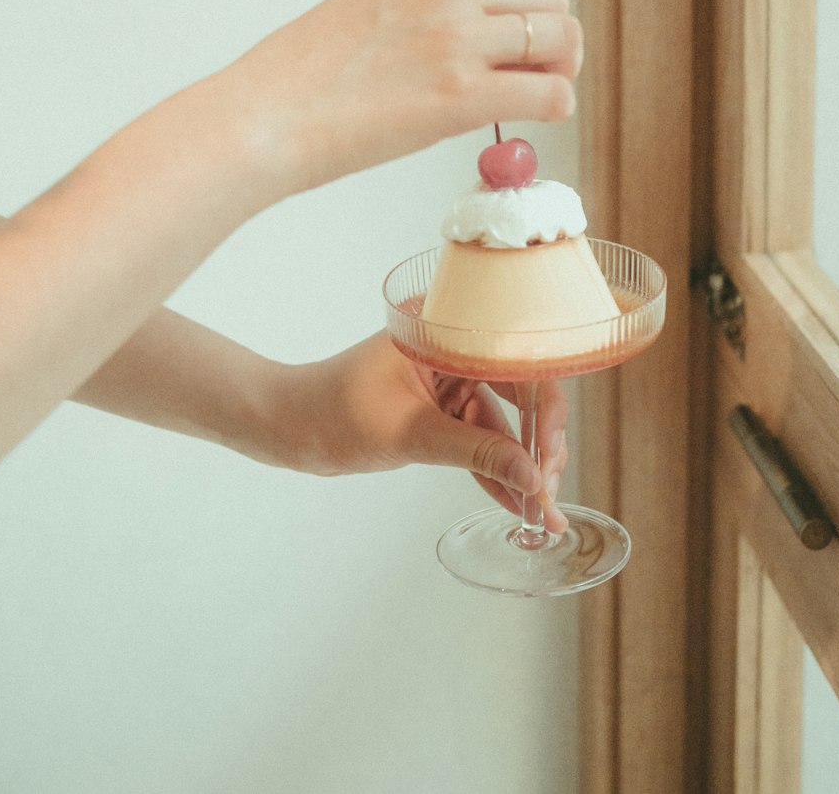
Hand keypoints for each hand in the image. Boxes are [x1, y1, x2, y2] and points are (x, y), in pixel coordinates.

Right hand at [223, 0, 582, 199]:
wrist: (262, 119)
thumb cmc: (303, 80)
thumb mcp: (371, 9)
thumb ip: (427, 13)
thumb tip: (482, 48)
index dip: (516, 24)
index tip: (504, 57)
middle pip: (550, 3)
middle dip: (554, 42)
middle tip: (538, 79)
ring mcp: (457, 35)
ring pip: (562, 41)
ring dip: (559, 72)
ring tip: (535, 100)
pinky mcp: (463, 92)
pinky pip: (553, 92)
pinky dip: (557, 107)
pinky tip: (535, 121)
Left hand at [270, 332, 570, 532]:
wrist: (288, 427)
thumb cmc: (333, 411)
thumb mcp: (410, 434)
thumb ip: (475, 453)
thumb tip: (532, 477)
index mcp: (446, 329)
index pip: (516, 362)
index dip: (543, 409)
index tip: (550, 455)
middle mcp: (454, 348)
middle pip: (518, 393)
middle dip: (537, 445)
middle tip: (548, 490)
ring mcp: (448, 380)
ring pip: (501, 423)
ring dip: (520, 465)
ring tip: (542, 509)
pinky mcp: (440, 409)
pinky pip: (478, 438)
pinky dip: (495, 469)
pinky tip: (519, 501)